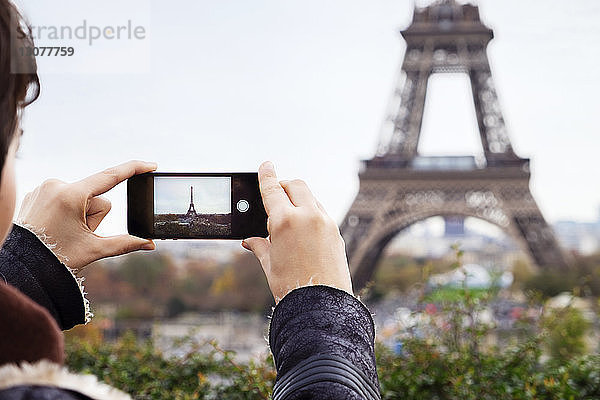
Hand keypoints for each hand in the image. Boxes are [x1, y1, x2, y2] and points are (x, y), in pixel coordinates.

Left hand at [17, 160, 156, 270]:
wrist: (22, 268)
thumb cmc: (55, 258)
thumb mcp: (93, 250)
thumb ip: (125, 243)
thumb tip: (149, 244)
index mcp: (71, 196)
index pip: (110, 177)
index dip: (133, 169)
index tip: (151, 165)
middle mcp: (56, 185)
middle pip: (95, 198)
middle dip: (94, 217)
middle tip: (78, 235)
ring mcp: (44, 188)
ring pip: (80, 198)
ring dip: (80, 215)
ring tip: (63, 233)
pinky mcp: (37, 193)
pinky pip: (64, 198)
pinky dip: (66, 212)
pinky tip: (54, 226)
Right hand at [242, 162, 352, 301]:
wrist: (322, 306)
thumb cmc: (292, 288)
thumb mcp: (270, 265)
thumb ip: (260, 246)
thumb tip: (250, 240)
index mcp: (285, 221)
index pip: (273, 189)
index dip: (267, 174)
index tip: (266, 165)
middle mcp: (307, 216)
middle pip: (296, 185)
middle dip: (285, 185)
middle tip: (276, 194)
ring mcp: (325, 223)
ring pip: (312, 198)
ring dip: (300, 199)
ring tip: (290, 218)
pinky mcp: (336, 232)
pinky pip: (322, 213)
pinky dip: (311, 213)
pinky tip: (304, 229)